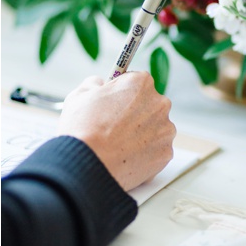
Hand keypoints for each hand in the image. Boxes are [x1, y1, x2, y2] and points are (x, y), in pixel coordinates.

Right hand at [58, 73, 175, 191]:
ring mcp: (165, 130)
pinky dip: (144, 154)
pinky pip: (156, 150)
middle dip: (136, 114)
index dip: (124, 93)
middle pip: (150, 105)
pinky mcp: (166, 154)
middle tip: (114, 126)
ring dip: (141, 134)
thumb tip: (99, 85)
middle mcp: (159, 103)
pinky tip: (125, 156)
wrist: (87, 164)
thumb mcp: (80, 95)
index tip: (115, 102)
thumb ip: (94, 84)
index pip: (138, 82)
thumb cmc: (82, 128)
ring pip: (155, 129)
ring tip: (118, 144)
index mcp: (140, 83)